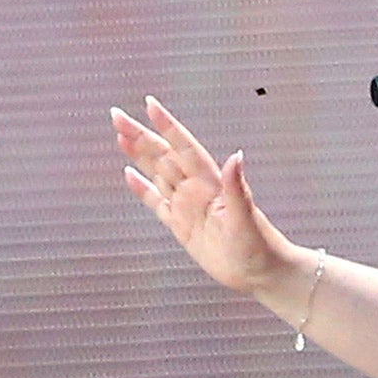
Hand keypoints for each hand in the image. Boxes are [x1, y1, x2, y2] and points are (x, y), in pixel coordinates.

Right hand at [113, 97, 290, 296]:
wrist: (260, 273)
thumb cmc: (259, 246)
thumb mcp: (246, 218)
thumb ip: (237, 187)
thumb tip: (236, 156)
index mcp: (211, 183)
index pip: (184, 147)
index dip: (167, 125)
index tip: (150, 104)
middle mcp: (196, 190)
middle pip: (163, 155)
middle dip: (141, 135)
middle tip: (117, 115)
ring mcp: (187, 207)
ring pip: (157, 173)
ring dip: (139, 155)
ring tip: (121, 136)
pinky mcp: (181, 226)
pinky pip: (157, 203)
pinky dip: (143, 189)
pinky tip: (130, 175)